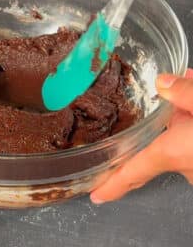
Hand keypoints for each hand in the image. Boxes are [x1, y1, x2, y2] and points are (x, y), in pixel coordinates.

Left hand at [90, 68, 192, 203]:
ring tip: (179, 93)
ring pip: (173, 141)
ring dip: (175, 117)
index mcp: (173, 152)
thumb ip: (185, 92)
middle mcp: (184, 164)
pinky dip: (188, 119)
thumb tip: (162, 83)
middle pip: (151, 149)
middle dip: (149, 126)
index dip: (111, 186)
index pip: (132, 172)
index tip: (95, 196)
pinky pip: (187, 139)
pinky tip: (191, 101)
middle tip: (151, 106)